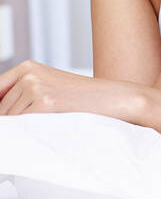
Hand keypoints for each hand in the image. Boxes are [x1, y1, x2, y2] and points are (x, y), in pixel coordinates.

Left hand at [0, 61, 142, 119]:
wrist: (111, 98)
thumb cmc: (83, 97)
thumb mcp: (49, 86)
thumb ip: (22, 95)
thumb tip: (2, 113)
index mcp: (27, 67)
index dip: (1, 108)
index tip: (8, 117)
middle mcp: (28, 74)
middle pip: (1, 107)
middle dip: (12, 120)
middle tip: (38, 124)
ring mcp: (35, 87)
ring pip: (10, 118)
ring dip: (23, 127)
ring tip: (48, 123)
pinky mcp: (44, 102)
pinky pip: (22, 124)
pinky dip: (30, 131)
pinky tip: (49, 126)